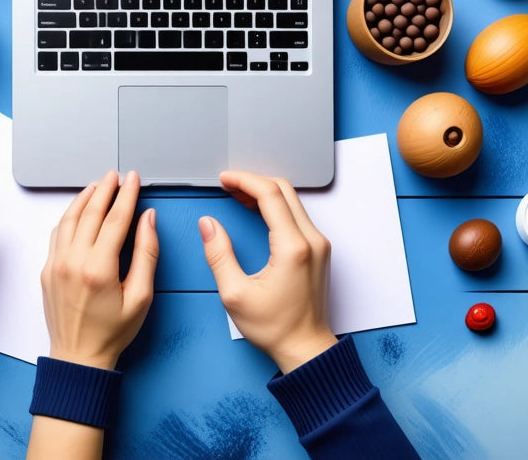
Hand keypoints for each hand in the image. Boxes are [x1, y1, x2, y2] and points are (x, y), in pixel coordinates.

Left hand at [41, 170, 158, 370]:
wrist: (79, 356)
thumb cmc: (113, 332)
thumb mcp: (141, 297)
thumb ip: (146, 254)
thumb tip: (148, 219)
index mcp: (98, 268)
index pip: (115, 220)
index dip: (127, 195)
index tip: (133, 178)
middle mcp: (72, 261)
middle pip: (90, 213)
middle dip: (105, 189)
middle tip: (116, 175)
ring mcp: (55, 264)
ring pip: (69, 219)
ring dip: (84, 198)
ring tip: (98, 185)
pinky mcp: (46, 269)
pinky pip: (57, 233)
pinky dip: (69, 216)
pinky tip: (79, 210)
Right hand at [199, 170, 337, 373]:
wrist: (305, 348)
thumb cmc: (275, 327)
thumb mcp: (235, 294)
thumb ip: (218, 254)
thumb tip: (208, 225)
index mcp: (292, 247)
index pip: (270, 194)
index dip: (244, 180)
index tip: (224, 179)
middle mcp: (312, 240)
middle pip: (284, 190)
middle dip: (253, 181)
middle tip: (228, 184)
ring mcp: (319, 245)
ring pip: (292, 200)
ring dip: (265, 192)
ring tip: (238, 195)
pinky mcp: (318, 250)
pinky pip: (297, 215)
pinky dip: (275, 206)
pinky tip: (257, 211)